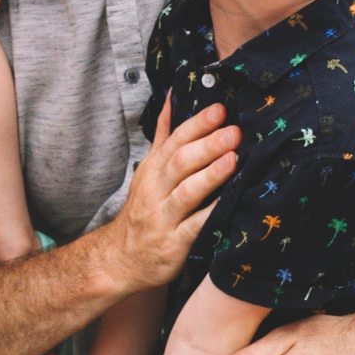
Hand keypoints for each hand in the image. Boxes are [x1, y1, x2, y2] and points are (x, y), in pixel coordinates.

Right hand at [101, 99, 239, 295]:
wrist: (120, 259)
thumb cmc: (144, 210)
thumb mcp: (148, 170)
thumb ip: (162, 134)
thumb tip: (172, 95)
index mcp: (152, 169)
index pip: (174, 141)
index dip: (197, 124)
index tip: (219, 109)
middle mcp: (155, 190)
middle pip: (180, 163)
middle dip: (207, 145)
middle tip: (234, 132)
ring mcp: (163, 218)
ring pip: (186, 192)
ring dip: (210, 175)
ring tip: (233, 159)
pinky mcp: (174, 245)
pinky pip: (194, 228)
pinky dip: (211, 215)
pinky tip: (230, 204)